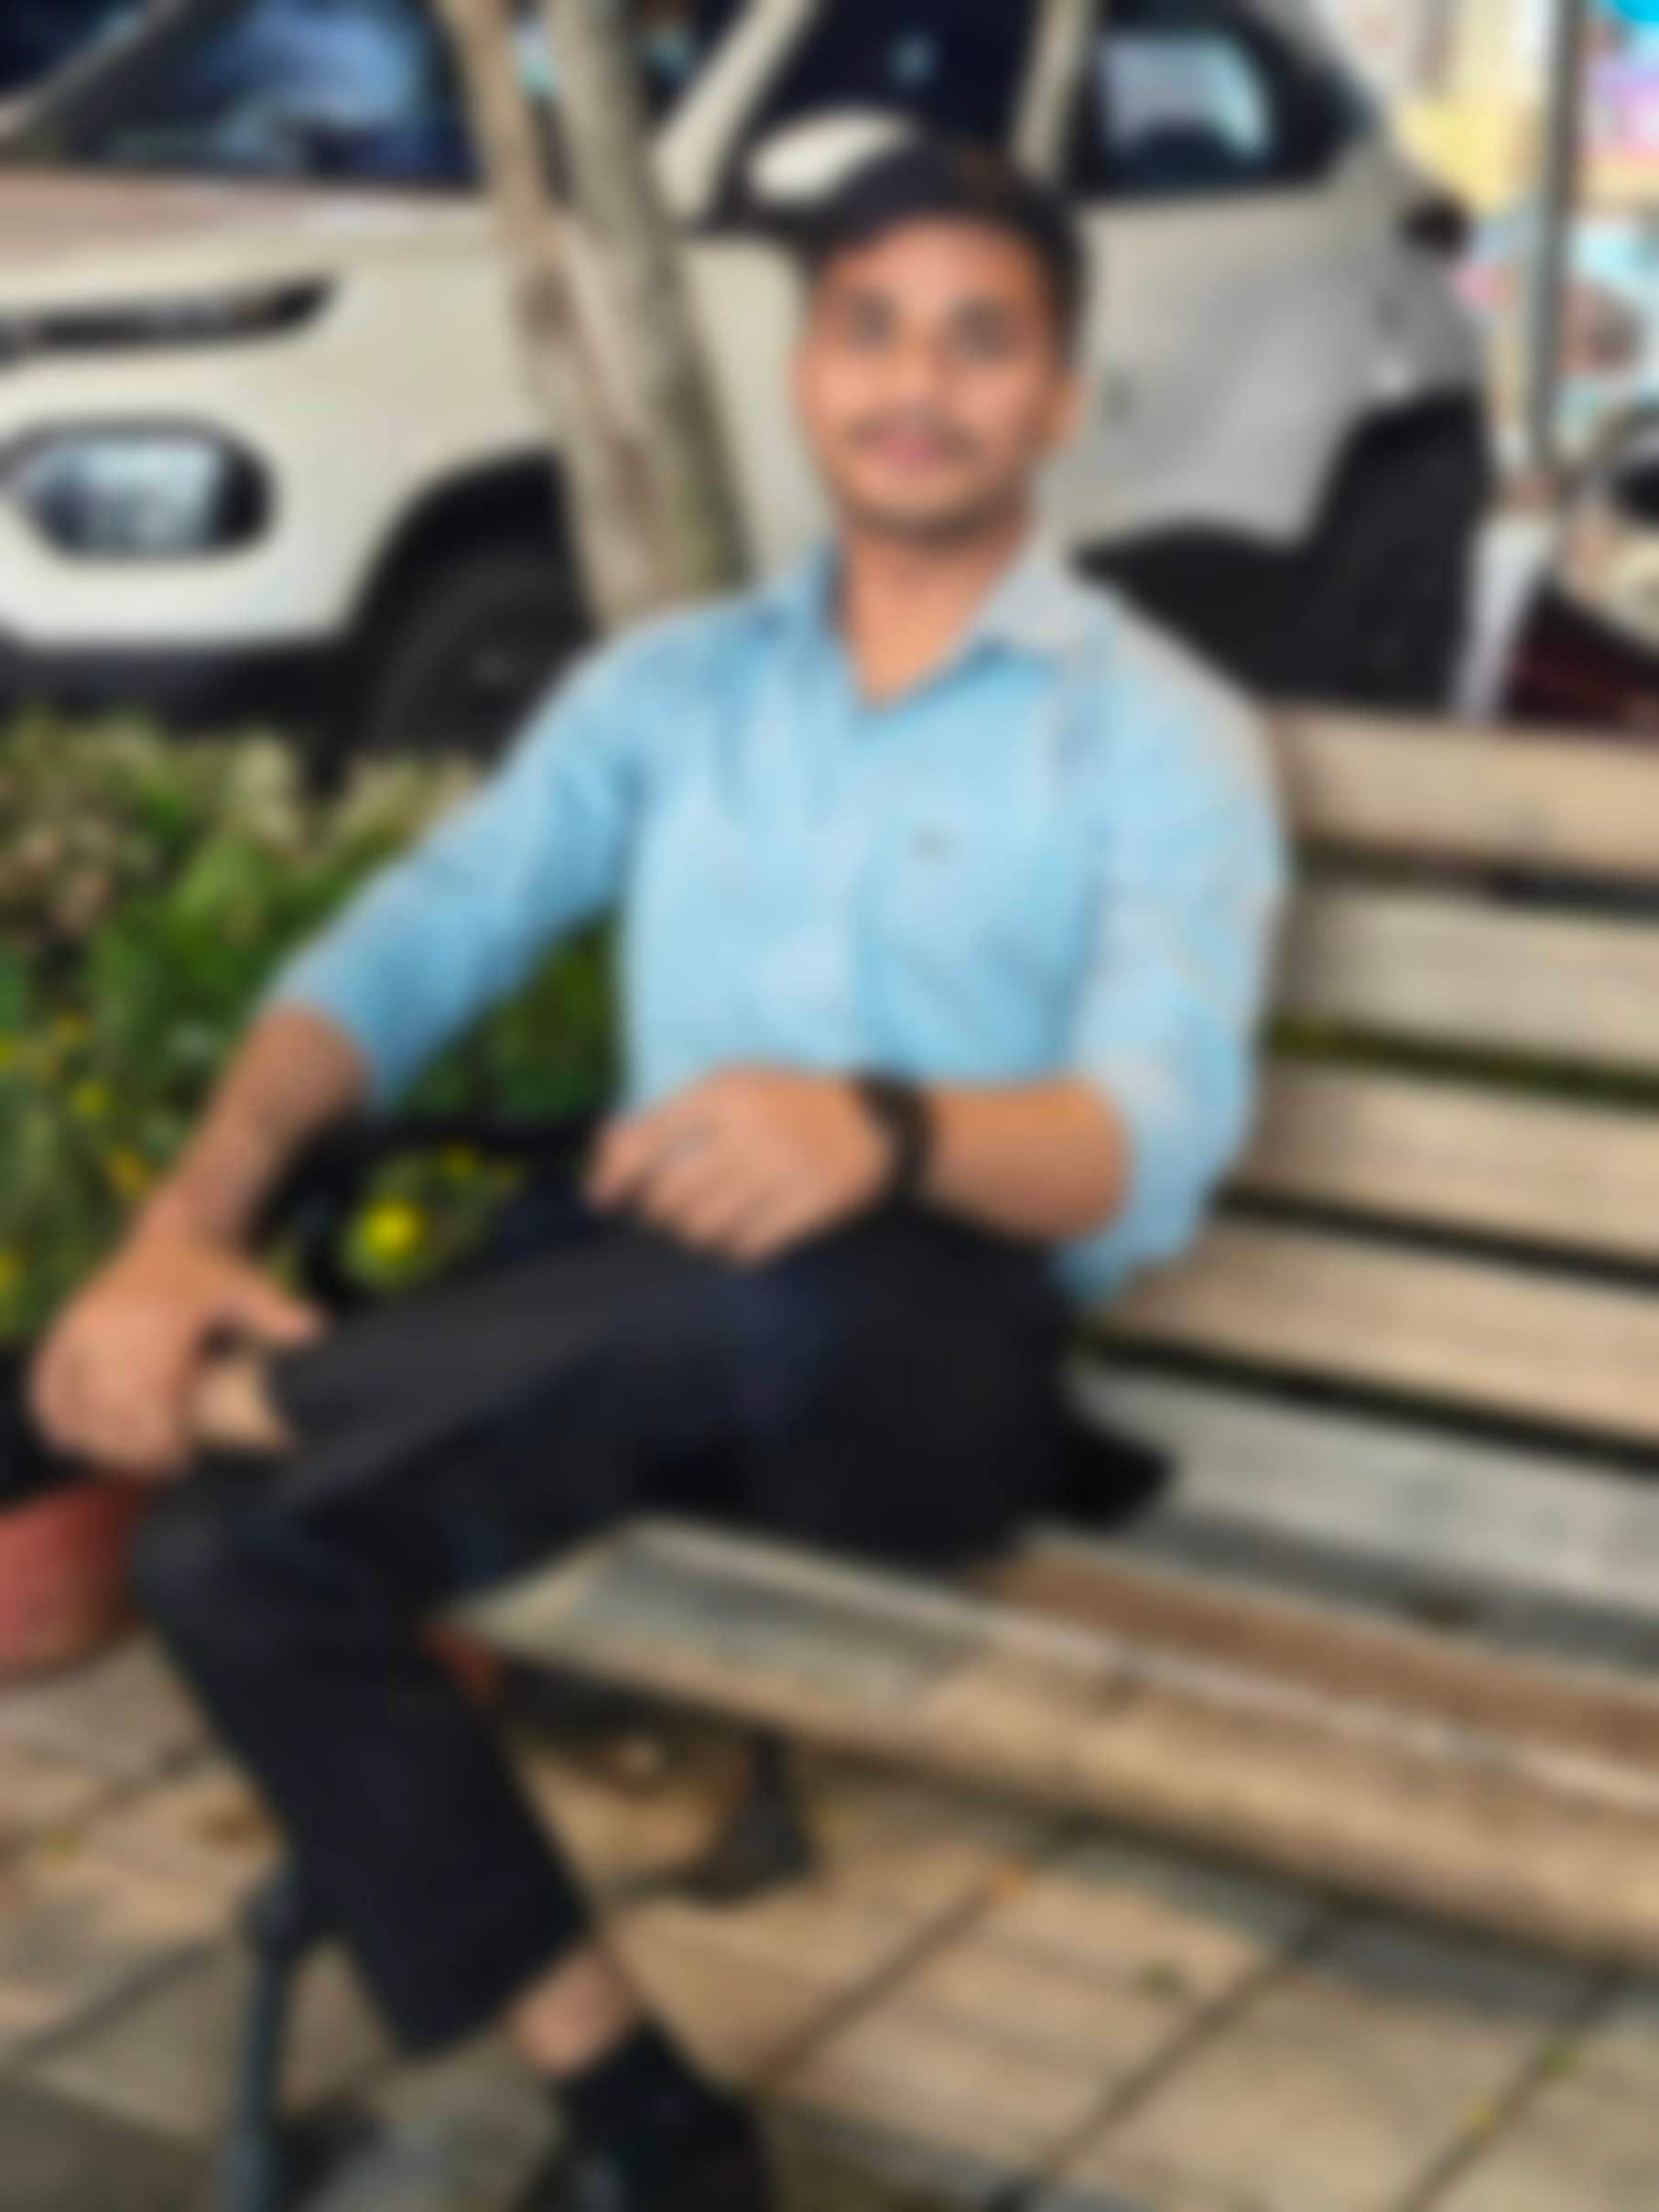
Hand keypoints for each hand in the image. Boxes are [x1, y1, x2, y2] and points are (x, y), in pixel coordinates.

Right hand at [28, 1229, 324, 1482]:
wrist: (169, 1234)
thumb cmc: (212, 1273)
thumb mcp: (247, 1287)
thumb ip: (277, 1314)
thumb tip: (316, 1335)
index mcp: (159, 1322)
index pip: (153, 1398)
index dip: (163, 1438)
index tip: (184, 1459)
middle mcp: (114, 1325)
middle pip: (114, 1410)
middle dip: (136, 1449)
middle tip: (163, 1467)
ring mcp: (82, 1329)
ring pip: (78, 1404)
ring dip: (99, 1441)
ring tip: (129, 1460)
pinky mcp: (62, 1333)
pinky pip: (46, 1385)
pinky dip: (56, 1417)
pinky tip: (77, 1442)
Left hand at [583, 1067, 893, 1264]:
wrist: (877, 1123)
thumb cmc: (787, 1106)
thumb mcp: (731, 1090)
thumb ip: (666, 1116)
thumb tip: (602, 1149)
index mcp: (723, 1093)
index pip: (646, 1141)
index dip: (614, 1177)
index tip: (601, 1200)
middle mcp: (749, 1129)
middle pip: (670, 1196)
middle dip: (659, 1215)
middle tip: (668, 1216)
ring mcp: (782, 1168)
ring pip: (705, 1228)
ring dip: (695, 1236)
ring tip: (707, 1226)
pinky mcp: (810, 1204)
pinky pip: (748, 1247)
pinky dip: (734, 1250)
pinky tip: (741, 1237)